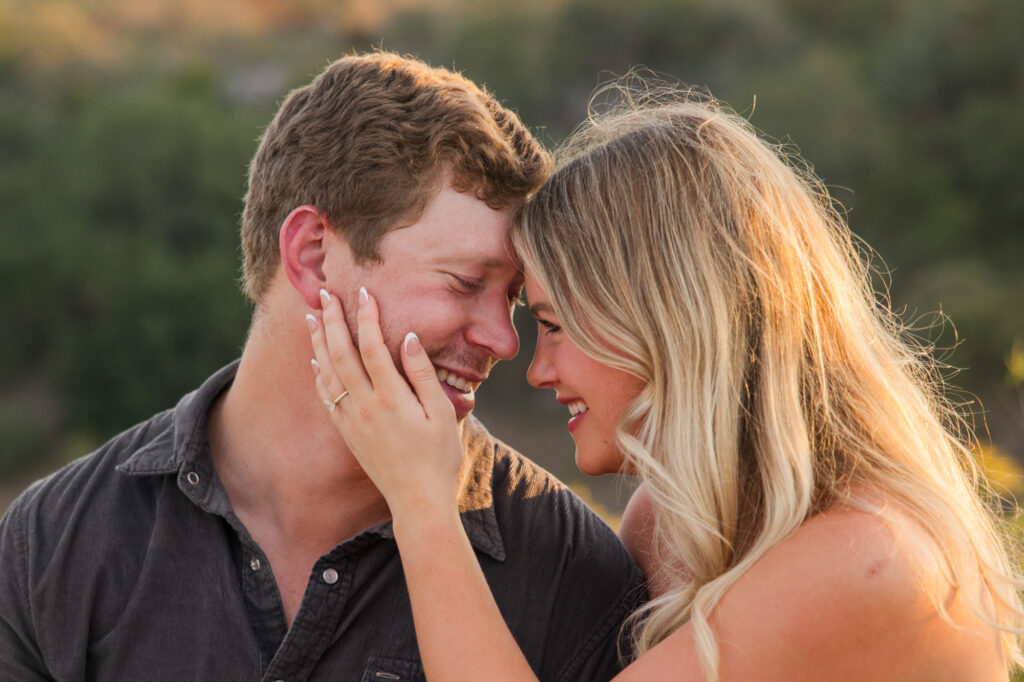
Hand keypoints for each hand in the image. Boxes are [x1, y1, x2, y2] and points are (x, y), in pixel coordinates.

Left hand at [307, 287, 462, 521]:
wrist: (417, 500)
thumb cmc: (438, 457)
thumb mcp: (442, 413)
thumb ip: (422, 374)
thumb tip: (408, 338)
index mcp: (391, 397)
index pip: (372, 345)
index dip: (366, 316)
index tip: (364, 291)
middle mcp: (365, 405)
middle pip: (341, 353)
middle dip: (332, 320)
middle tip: (324, 294)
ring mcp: (352, 420)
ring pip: (328, 372)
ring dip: (318, 342)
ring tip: (311, 318)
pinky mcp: (348, 433)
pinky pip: (327, 396)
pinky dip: (319, 374)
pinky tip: (316, 360)